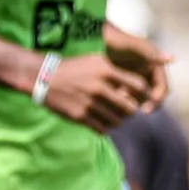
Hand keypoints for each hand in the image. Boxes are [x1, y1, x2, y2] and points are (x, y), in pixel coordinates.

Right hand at [36, 53, 154, 130]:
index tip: (142, 96)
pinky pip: (103, 129)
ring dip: (118, 120)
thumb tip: (139, 84)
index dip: (144, 93)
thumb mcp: (96, 61)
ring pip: (118, 121)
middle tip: (127, 109)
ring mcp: (90, 103)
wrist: (44, 77)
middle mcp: (100, 87)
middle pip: (130, 108)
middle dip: (131, 110)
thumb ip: (116, 71)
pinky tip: (101, 120)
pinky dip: (105, 127)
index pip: (139, 86)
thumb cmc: (74, 68)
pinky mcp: (80, 116)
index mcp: (106, 70)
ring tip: (114, 116)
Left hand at [102, 22, 172, 109]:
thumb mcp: (133, 46)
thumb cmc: (114, 38)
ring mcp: (133, 78)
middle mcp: (146, 72)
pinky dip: (122, 100)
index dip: (158, 100)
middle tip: (135, 111)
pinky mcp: (120, 82)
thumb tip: (174, 58)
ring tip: (121, 101)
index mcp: (153, 64)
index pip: (162, 88)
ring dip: (133, 103)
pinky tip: (112, 99)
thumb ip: (152, 53)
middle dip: (145, 104)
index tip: (147, 109)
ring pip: (138, 98)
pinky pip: (125, 97)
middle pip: (152, 96)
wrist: (92, 36)